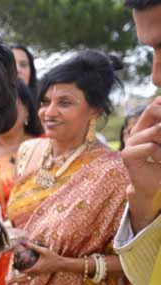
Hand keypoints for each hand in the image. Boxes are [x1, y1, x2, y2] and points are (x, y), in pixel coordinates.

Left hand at [8, 242, 62, 284]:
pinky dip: (25, 279)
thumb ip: (33, 246)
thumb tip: (24, 242)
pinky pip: (30, 278)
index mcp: (36, 269)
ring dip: (19, 281)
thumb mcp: (43, 250)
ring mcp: (38, 275)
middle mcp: (36, 273)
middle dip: (15, 281)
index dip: (17, 269)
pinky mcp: (39, 274)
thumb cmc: (53, 257)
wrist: (61, 264)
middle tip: (8, 283)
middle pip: (23, 279)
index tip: (12, 266)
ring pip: (26, 280)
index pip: (24, 271)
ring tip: (13, 283)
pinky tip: (22, 278)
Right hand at [121, 97, 160, 230]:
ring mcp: (130, 142)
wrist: (153, 185)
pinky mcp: (127, 155)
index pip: (153, 108)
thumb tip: (159, 99)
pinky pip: (149, 147)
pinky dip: (158, 153)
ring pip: (154, 131)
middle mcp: (136, 131)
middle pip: (153, 113)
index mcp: (145, 126)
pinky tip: (156, 159)